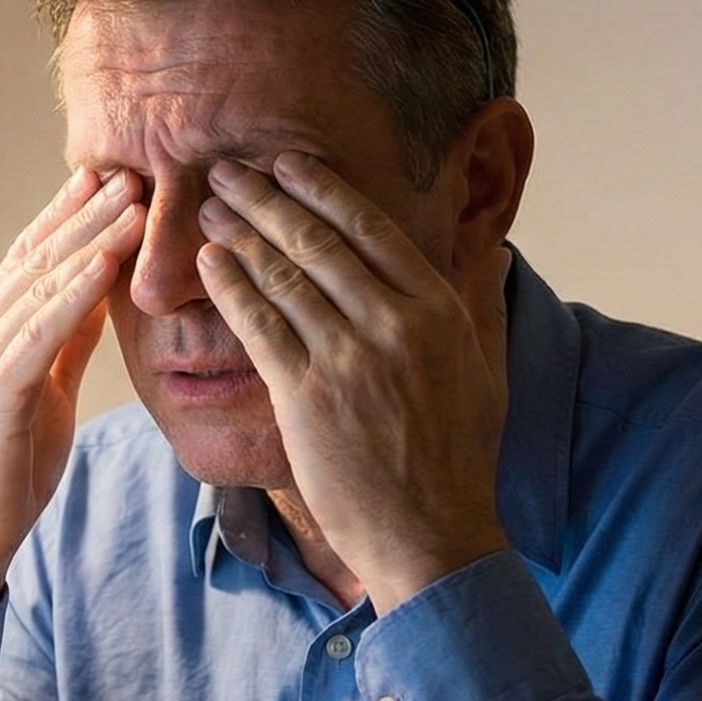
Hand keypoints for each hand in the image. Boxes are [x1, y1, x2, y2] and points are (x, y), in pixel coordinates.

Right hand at [0, 168, 145, 626]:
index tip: (110, 178)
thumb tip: (101, 294)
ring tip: (136, 200)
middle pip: (38, 257)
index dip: (70, 216)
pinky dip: (77, 290)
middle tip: (133, 169)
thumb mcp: (47, 393)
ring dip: (92, 236)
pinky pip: (42, 328)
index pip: (32, 260)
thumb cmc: (5, 472)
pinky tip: (109, 261)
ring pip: (42, 282)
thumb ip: (68, 342)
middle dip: (87, 211)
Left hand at [194, 151, 511, 604]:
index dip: (323, 189)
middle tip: (227, 171)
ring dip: (240, 233)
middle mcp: (394, 323)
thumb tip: (492, 250)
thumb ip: (482, 304)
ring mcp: (348, 358)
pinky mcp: (305, 396)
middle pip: (318, 241)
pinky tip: (209, 262)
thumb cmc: (458, 459)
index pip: (372, 229)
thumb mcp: (488, 371)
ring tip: (209, 207)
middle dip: (265, 198)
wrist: (431, 536)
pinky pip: (259, 325)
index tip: (288, 164)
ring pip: (283, 276)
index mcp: (439, 309)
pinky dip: (231, 287)